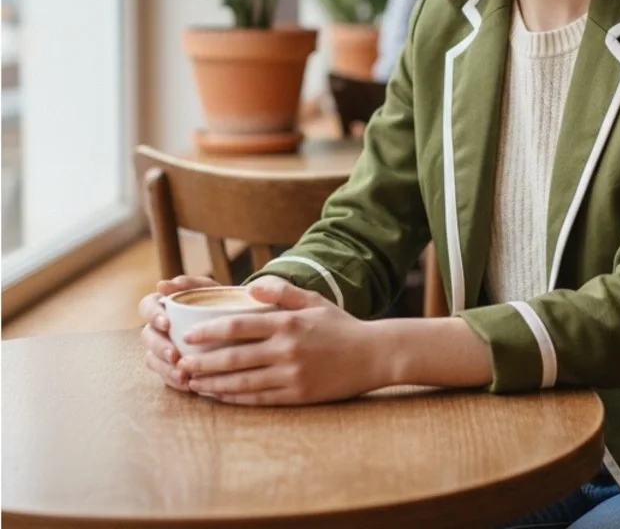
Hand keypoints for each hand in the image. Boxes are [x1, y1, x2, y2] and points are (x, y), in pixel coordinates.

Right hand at [139, 275, 219, 392]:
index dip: (152, 315)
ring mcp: (162, 348)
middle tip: (174, 355)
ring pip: (152, 359)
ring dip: (165, 368)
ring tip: (182, 375)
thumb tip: (161, 285)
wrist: (239, 324)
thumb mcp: (210, 289)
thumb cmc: (220, 301)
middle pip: (147, 336)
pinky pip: (165, 376)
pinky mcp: (170, 366)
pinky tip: (188, 385)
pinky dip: (174, 381)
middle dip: (159, 347)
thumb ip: (190, 283)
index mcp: (163, 305)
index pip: (146, 306)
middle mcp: (158, 327)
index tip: (167, 324)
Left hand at [176, 276, 379, 405]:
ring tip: (192, 382)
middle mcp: (287, 349)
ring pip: (242, 382)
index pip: (239, 326)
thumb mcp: (314, 300)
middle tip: (180, 363)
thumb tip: (254, 286)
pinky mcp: (297, 395)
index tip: (188, 335)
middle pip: (234, 357)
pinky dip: (235, 398)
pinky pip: (259, 399)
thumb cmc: (341, 325)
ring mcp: (291, 374)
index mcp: (288, 322)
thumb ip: (283, 292)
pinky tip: (220, 396)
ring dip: (213, 383)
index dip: (210, 331)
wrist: (372, 354)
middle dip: (203, 361)